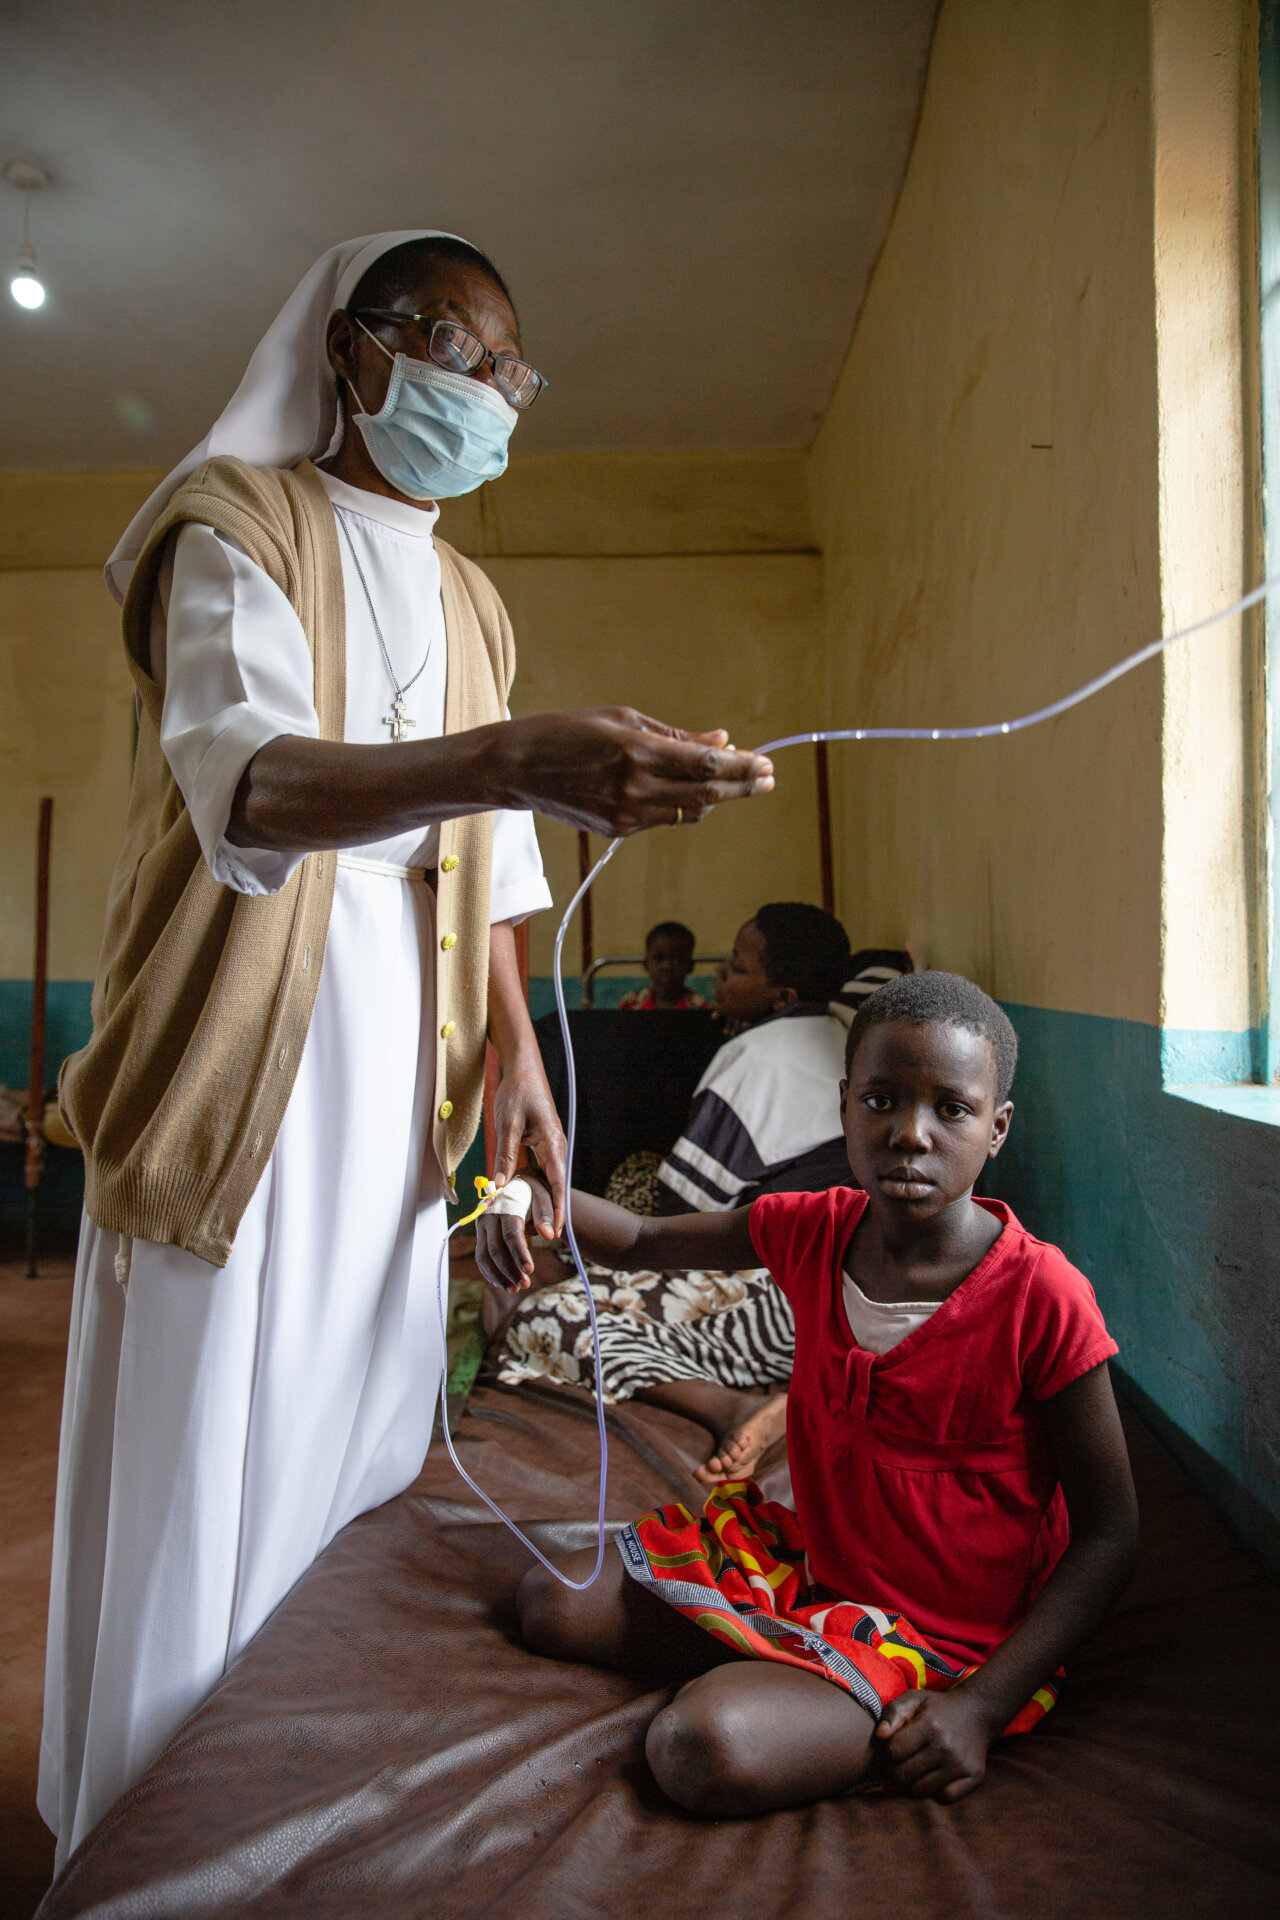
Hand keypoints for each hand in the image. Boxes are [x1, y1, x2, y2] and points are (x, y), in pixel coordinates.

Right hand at [475, 1166, 556, 1293]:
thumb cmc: (534, 1189)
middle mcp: (488, 1216)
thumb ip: (548, 1214)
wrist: (518, 1181)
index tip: (530, 1270)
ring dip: (498, 1276)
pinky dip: (489, 1272)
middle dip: (509, 1270)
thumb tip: (551, 1236)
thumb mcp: (545, 1195)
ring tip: (514, 1290)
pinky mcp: (481, 1234)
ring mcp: (481, 1226)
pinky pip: (480, 1256)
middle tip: (525, 1285)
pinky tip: (502, 1283)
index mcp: (504, 1205)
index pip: (511, 1234)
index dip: (520, 1253)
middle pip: (494, 1249)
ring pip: (483, 1256)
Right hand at [488, 710, 773, 836]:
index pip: (705, 766)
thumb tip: (720, 742)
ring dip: (714, 797)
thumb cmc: (568, 731)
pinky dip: (681, 803)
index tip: (766, 764)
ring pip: (689, 811)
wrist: (518, 767)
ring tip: (732, 780)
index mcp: (636, 753)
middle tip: (769, 778)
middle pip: (707, 795)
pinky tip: (687, 789)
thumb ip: (675, 736)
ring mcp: (626, 815)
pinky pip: (663, 818)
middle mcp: (634, 788)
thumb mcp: (623, 720)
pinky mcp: (617, 831)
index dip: (742, 767)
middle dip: (743, 787)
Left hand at [489, 1054, 564, 1234]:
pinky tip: (525, 1201)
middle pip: (555, 1187)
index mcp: (553, 1144)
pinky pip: (541, 1172)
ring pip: (548, 1182)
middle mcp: (556, 1148)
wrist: (523, 1069)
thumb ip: (506, 1155)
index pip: (558, 1184)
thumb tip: (500, 1186)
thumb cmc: (518, 1092)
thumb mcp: (509, 1124)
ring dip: (542, 1202)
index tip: (554, 1231)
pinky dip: (534, 1188)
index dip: (556, 1209)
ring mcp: (550, 1148)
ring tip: (535, 1227)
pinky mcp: (542, 1147)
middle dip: (549, 1212)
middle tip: (542, 1237)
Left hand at [874, 1687, 994, 1801]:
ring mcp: (961, 1764)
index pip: (894, 1752)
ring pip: (921, 1791)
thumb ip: (893, 1712)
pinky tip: (933, 1778)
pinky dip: (935, 1792)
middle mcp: (946, 1747)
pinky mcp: (974, 1777)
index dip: (887, 1752)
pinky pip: (945, 1797)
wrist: (977, 1713)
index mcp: (930, 1726)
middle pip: (904, 1775)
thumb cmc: (939, 1707)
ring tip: (914, 1770)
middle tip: (898, 1764)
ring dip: (912, 1784)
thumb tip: (880, 1735)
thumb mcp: (914, 1698)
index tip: (892, 1749)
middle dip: (894, 1772)